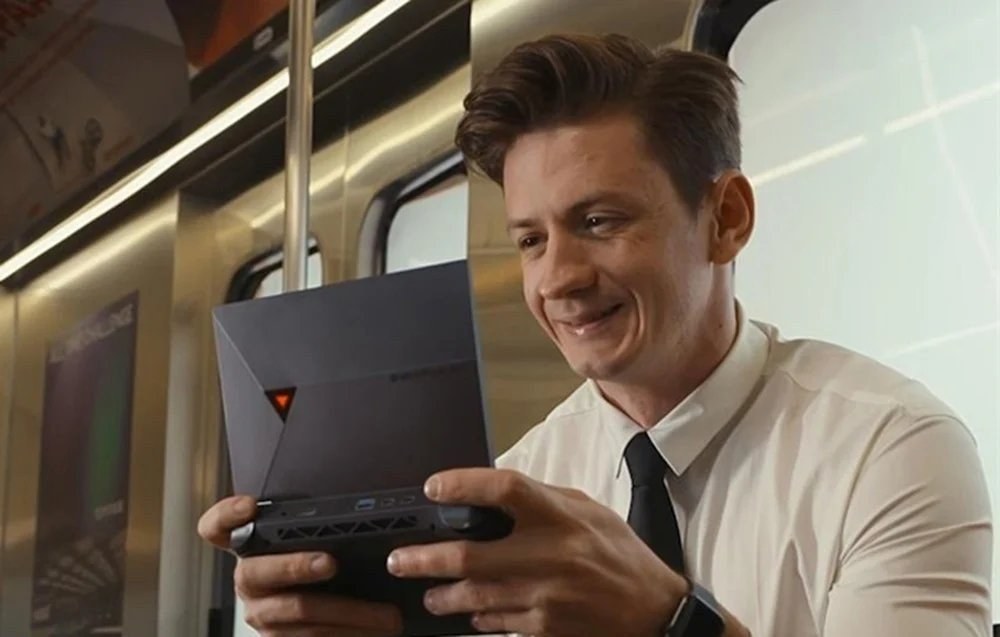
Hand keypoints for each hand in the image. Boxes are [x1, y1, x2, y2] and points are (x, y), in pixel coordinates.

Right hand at [197, 495, 403, 636]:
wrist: (334, 621)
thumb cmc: (328, 572)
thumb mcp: (319, 544)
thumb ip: (318, 528)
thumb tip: (360, 508)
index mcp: (251, 550)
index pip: (217, 529)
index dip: (226, 515)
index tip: (249, 504)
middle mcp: (250, 582)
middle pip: (253, 571)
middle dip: (294, 565)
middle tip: (330, 562)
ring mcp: (263, 615)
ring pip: (297, 609)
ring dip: (347, 611)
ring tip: (384, 611)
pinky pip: (314, 636)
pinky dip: (350, 632)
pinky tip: (376, 629)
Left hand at [385, 469, 688, 636]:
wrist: (652, 612)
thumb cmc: (619, 555)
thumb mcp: (589, 511)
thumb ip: (543, 500)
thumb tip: (494, 492)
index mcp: (562, 517)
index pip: (507, 490)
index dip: (464, 484)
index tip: (434, 487)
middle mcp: (551, 555)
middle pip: (472, 555)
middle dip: (426, 559)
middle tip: (400, 560)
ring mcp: (545, 597)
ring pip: (474, 597)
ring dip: (442, 596)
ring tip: (428, 593)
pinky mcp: (543, 628)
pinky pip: (495, 623)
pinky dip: (477, 616)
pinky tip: (468, 611)